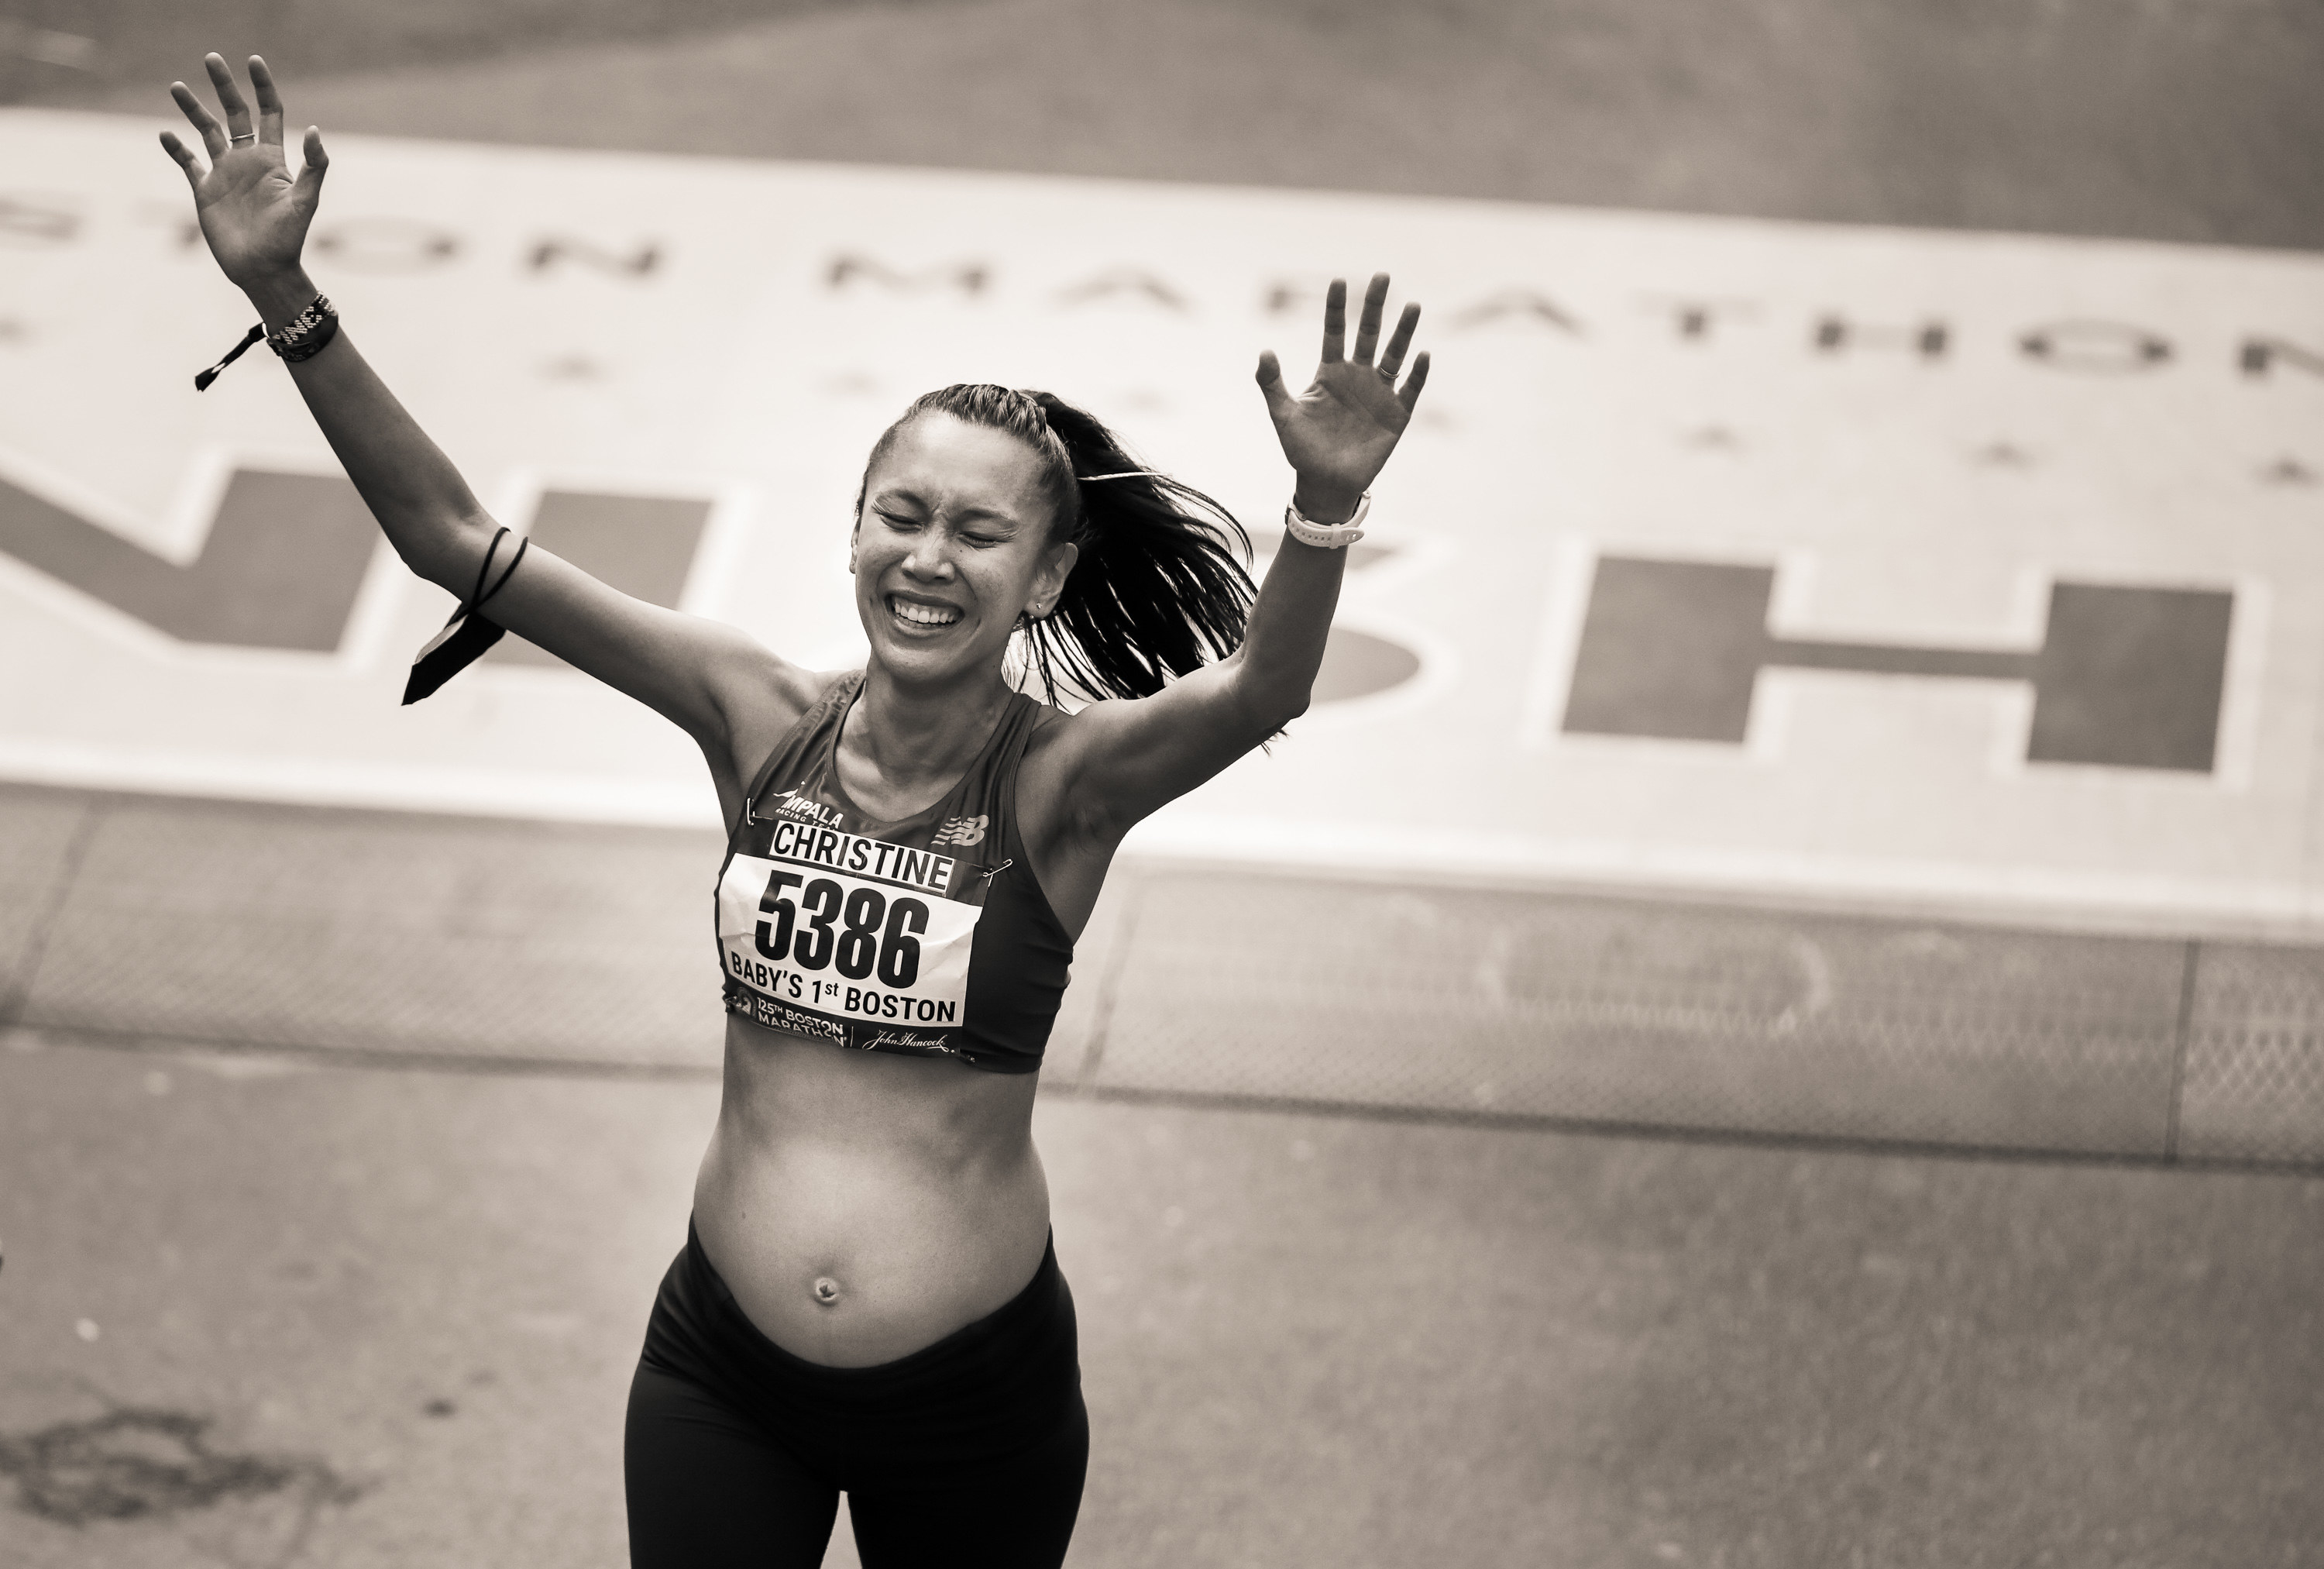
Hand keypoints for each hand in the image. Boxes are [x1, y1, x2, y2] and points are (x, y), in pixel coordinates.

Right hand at [159, 54, 327, 303]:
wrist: (263, 270)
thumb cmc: (287, 240)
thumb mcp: (305, 202)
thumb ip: (313, 167)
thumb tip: (314, 131)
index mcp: (272, 160)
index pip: (269, 113)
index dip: (263, 87)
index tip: (253, 61)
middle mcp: (248, 161)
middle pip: (235, 114)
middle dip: (224, 86)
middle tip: (211, 58)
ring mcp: (225, 174)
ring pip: (207, 131)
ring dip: (193, 109)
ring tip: (177, 86)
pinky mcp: (205, 191)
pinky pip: (188, 162)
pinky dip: (176, 148)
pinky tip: (165, 134)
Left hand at [1255, 273, 1429, 522]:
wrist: (1325, 483)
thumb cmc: (1302, 450)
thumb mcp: (1283, 415)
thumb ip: (1272, 384)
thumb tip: (1264, 351)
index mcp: (1331, 373)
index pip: (1335, 332)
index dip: (1336, 308)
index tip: (1339, 280)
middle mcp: (1358, 376)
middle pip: (1369, 334)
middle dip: (1375, 306)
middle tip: (1382, 275)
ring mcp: (1379, 393)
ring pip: (1394, 355)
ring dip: (1403, 332)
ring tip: (1412, 305)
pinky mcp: (1396, 414)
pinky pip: (1410, 389)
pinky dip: (1417, 373)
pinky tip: (1422, 355)